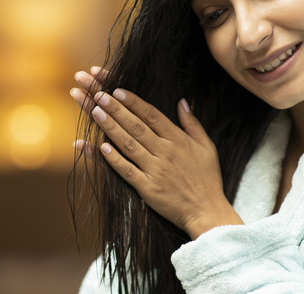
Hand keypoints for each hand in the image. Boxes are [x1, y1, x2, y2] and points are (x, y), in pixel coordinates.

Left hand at [70, 68, 242, 238]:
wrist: (207, 212)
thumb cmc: (208, 179)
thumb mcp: (207, 147)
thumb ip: (193, 123)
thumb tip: (182, 101)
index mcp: (178, 140)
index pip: (152, 116)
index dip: (134, 102)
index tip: (117, 90)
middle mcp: (165, 152)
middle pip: (136, 126)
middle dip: (116, 109)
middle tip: (98, 95)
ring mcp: (155, 170)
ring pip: (128, 144)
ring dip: (110, 128)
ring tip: (95, 112)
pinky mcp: (148, 188)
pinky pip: (127, 171)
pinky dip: (114, 160)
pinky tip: (100, 148)